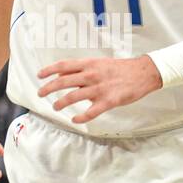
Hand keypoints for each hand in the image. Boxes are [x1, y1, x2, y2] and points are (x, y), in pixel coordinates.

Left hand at [37, 54, 162, 123]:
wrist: (143, 73)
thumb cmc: (120, 68)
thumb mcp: (99, 63)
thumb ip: (81, 69)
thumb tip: (62, 75)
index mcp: (89, 64)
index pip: (64, 65)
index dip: (49, 70)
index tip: (39, 76)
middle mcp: (92, 75)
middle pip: (64, 81)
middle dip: (49, 88)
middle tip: (40, 94)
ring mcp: (100, 88)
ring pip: (74, 97)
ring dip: (61, 103)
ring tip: (55, 107)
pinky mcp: (109, 101)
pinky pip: (91, 112)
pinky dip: (81, 117)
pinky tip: (75, 120)